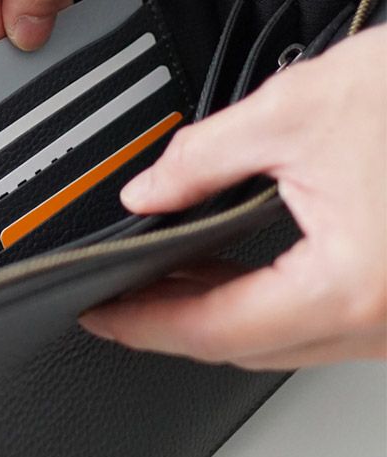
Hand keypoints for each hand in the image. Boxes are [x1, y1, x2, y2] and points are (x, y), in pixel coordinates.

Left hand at [80, 26, 386, 368]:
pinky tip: (239, 271)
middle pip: (248, 348)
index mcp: (350, 288)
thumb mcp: (300, 108)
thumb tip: (148, 191)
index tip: (98, 313)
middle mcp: (383, 324)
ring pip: (288, 342)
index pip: (215, 329)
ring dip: (223, 316)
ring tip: (165, 277)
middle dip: (174, 323)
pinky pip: (324, 322)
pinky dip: (273, 303)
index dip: (143, 323)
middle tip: (118, 295)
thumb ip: (205, 157)